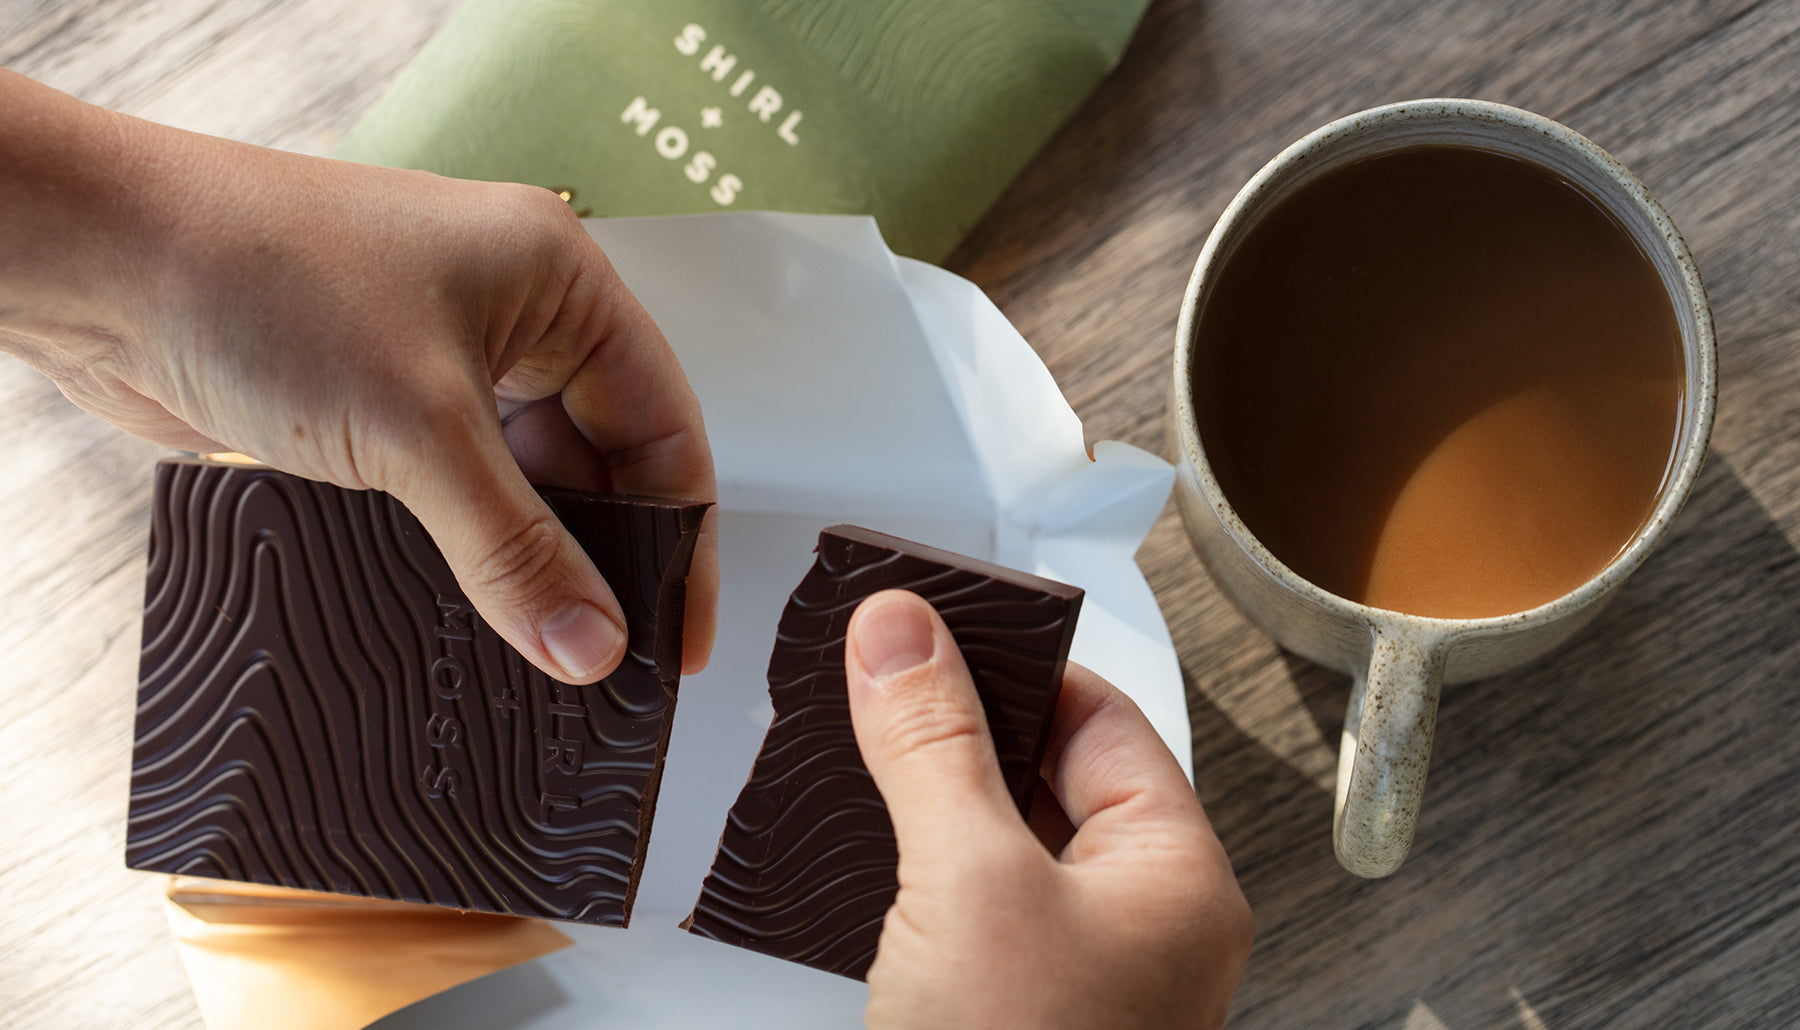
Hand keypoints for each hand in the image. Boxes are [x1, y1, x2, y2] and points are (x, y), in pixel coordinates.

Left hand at [0, 70, 715, 683]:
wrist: (95, 264)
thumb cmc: (257, 280)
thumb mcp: (418, 429)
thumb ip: (513, 549)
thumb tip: (591, 647)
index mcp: (558, 280)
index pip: (661, 423)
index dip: (681, 537)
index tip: (677, 641)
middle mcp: (511, 314)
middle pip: (597, 460)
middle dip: (606, 562)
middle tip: (611, 666)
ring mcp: (441, 358)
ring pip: (522, 483)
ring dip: (529, 565)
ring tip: (546, 662)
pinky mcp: (377, 404)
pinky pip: (453, 493)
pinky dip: (466, 554)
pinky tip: (470, 621)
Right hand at [844, 590, 1252, 1028]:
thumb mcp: (967, 881)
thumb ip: (933, 746)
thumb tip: (902, 630)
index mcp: (1178, 879)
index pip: (1101, 716)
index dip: (1014, 665)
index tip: (936, 629)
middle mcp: (1144, 926)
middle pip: (1050, 777)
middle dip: (963, 733)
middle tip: (888, 684)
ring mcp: (1084, 974)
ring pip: (1007, 847)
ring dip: (936, 806)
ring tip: (871, 760)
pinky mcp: (1017, 1011)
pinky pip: (974, 912)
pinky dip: (922, 877)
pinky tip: (875, 860)